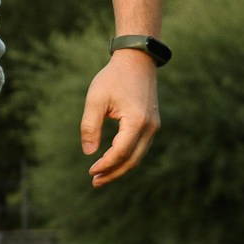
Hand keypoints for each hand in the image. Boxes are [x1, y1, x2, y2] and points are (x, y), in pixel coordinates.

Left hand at [79, 51, 161, 186]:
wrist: (136, 60)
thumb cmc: (113, 78)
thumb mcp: (95, 100)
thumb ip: (90, 126)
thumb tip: (89, 153)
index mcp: (137, 121)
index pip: (121, 152)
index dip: (105, 165)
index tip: (90, 171)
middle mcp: (150, 127)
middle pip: (132, 160)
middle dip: (113, 173)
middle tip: (94, 182)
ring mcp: (154, 126)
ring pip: (138, 156)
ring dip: (120, 168)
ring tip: (101, 176)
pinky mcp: (152, 124)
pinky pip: (140, 147)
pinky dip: (127, 157)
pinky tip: (112, 161)